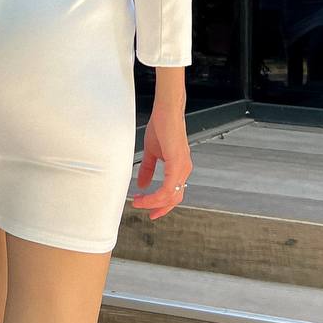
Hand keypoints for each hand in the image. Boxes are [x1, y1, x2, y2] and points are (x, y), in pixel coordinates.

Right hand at [131, 100, 191, 219]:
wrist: (166, 111)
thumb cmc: (162, 126)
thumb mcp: (152, 152)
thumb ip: (148, 170)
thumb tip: (142, 185)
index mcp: (179, 167)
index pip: (174, 193)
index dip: (162, 204)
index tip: (149, 210)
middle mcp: (184, 169)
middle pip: (174, 198)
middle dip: (158, 208)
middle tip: (145, 212)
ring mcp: (182, 167)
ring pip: (171, 196)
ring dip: (153, 202)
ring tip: (138, 201)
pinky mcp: (177, 163)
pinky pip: (168, 188)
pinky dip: (156, 195)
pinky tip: (145, 194)